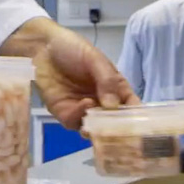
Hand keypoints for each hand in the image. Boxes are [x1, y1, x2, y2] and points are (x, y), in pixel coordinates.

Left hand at [0, 18, 138, 129]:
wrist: (42, 47)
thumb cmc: (72, 48)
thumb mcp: (94, 58)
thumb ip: (107, 80)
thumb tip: (113, 107)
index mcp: (114, 89)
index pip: (130, 107)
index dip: (137, 119)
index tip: (142, 130)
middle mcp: (101, 103)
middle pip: (114, 124)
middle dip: (117, 132)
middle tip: (120, 136)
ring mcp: (83, 110)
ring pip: (95, 130)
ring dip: (98, 130)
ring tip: (100, 124)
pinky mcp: (65, 114)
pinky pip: (75, 123)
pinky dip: (81, 116)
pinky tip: (84, 104)